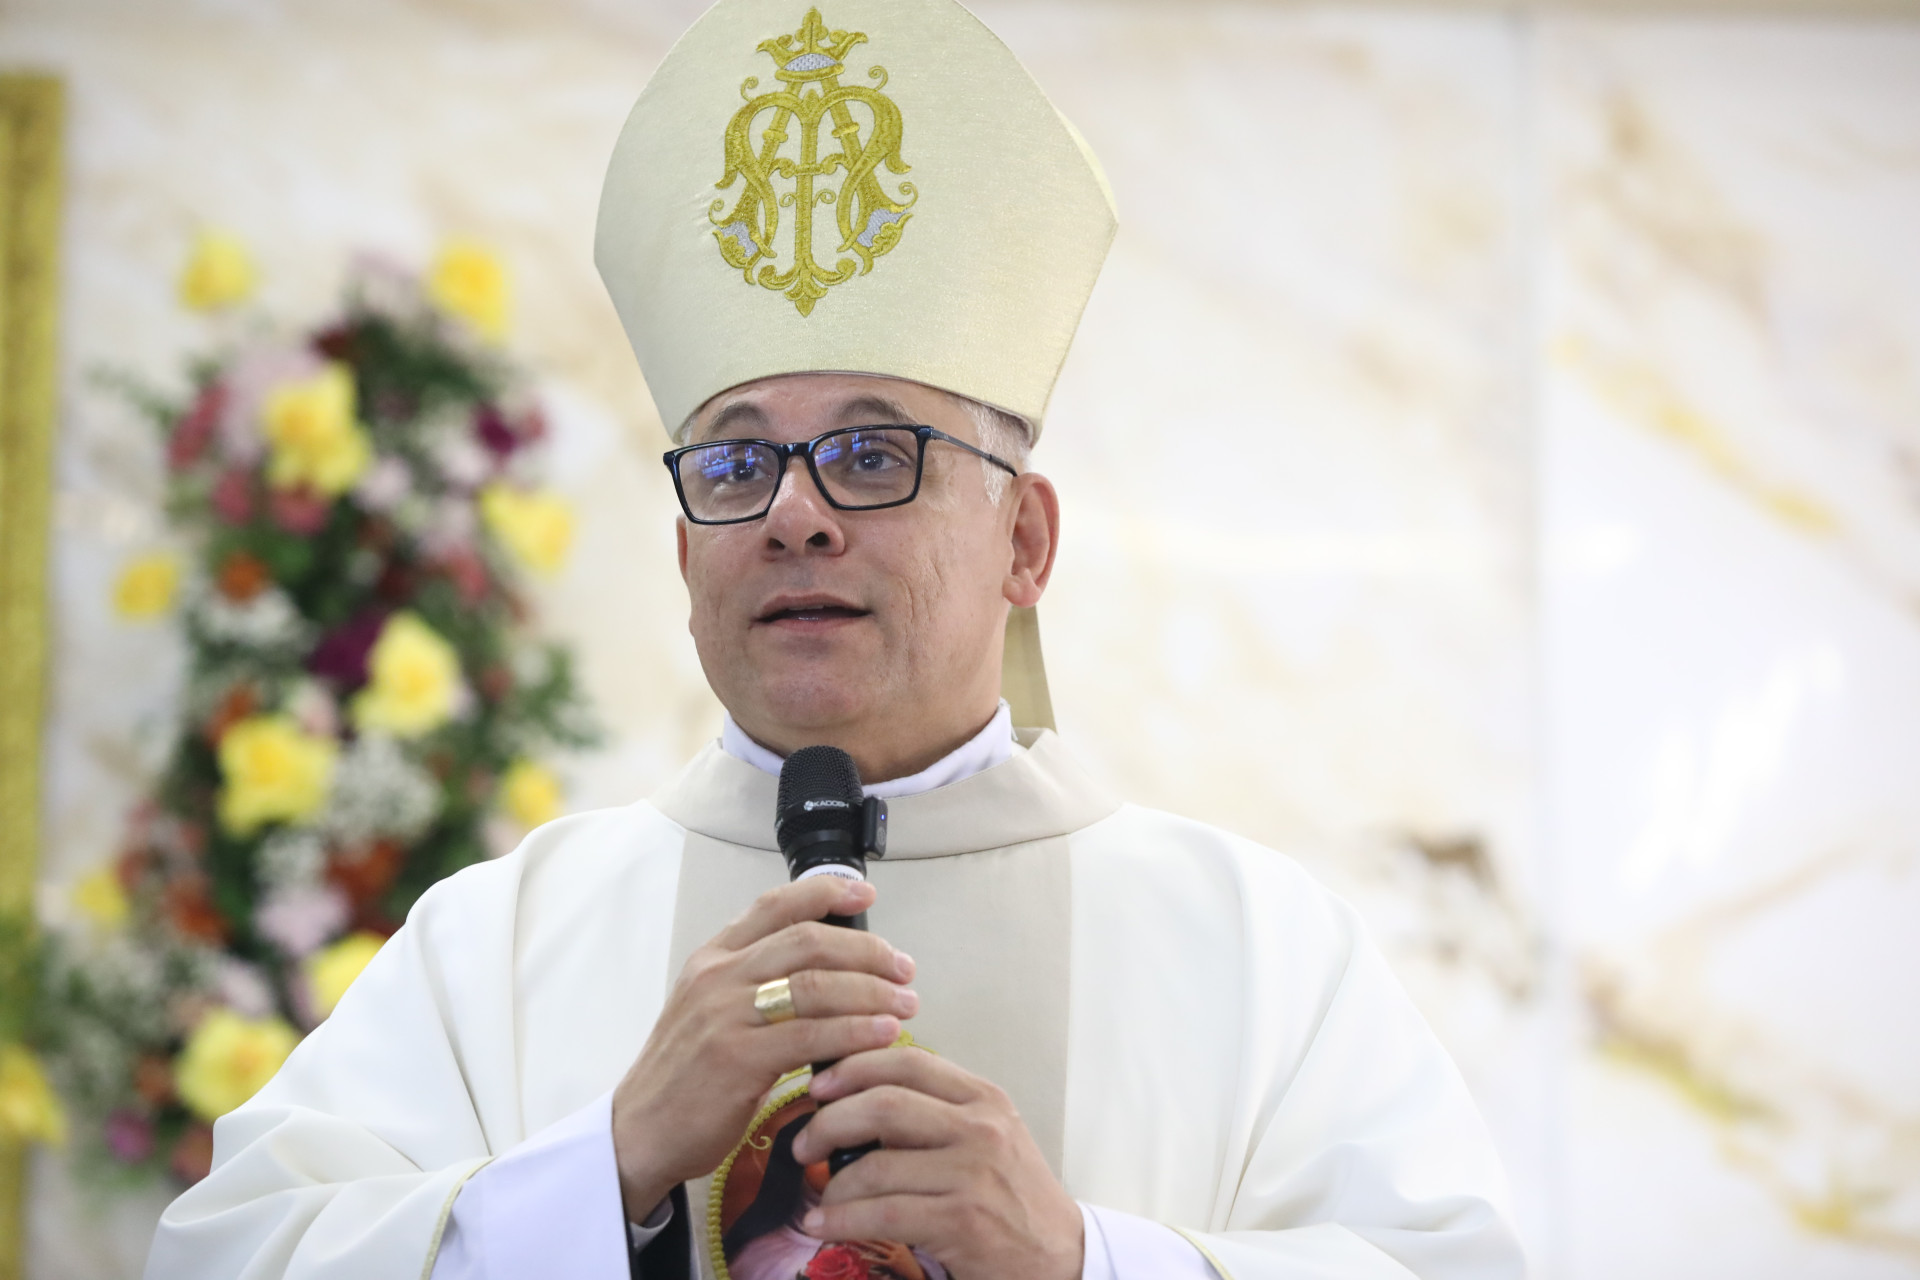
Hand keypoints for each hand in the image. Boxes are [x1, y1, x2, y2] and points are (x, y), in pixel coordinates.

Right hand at [611, 877, 917, 1220]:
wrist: (639, 1132)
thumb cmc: (686, 1075)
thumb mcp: (710, 1009)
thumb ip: (756, 982)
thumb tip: (828, 969)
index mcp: (713, 957)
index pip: (776, 906)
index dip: (827, 892)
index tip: (867, 894)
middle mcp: (718, 977)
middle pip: (808, 940)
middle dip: (867, 952)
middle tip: (903, 969)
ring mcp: (725, 1016)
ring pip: (816, 985)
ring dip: (872, 993)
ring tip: (905, 1005)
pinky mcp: (737, 1059)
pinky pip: (812, 1036)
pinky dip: (856, 1032)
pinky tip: (882, 1036)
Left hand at [792, 1047, 1083, 1279]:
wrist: (1059, 1256)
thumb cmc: (1012, 1197)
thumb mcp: (986, 1137)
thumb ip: (937, 1113)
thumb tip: (858, 1101)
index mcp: (984, 1098)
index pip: (908, 1062)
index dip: (854, 1066)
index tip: (819, 1085)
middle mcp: (981, 1128)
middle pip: (885, 1104)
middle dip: (830, 1121)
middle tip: (806, 1143)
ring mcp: (973, 1174)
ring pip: (876, 1165)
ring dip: (834, 1184)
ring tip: (821, 1198)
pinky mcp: (962, 1221)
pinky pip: (882, 1213)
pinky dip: (842, 1219)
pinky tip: (824, 1224)